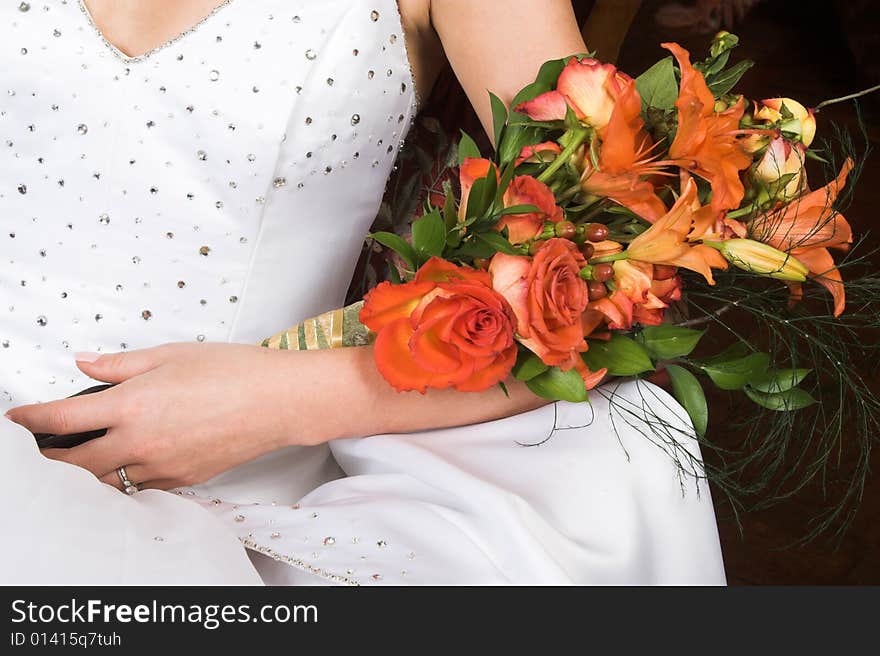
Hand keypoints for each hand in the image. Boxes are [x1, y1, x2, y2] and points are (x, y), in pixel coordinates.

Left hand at [4, 343, 305, 491]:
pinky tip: (135, 459)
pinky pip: (143, 484)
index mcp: (132, 405)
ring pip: (108, 480)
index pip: (63, 419)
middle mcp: (140, 442)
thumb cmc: (233, 371)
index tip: (16, 417)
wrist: (278, 401)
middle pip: (74, 466)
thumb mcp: (171, 354)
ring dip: (91, 470)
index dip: (30, 419)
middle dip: (50, 459)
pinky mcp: (184, 479)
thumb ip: (121, 364)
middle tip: (42, 450)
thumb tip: (85, 363)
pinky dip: (129, 475)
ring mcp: (162, 466)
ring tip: (87, 455)